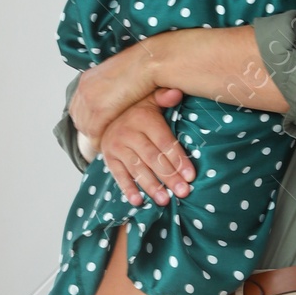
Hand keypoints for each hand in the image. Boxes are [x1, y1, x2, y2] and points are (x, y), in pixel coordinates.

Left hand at [69, 41, 159, 139]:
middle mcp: (84, 87)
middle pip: (78, 117)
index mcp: (87, 78)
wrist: (148, 62)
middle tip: (100, 139)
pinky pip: (93, 132)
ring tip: (105, 143)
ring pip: (85, 127)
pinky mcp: (99, 109)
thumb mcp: (119, 78)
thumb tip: (113, 100)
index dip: (86, 119)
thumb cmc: (142, 68)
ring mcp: (89, 98)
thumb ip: (111, 90)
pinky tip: (107, 145)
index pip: (77, 106)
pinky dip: (99, 141)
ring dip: (94, 137)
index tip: (95, 128)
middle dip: (88, 129)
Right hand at [99, 90, 195, 208]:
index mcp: (143, 119)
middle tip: (183, 192)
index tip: (191, 176)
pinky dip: (128, 189)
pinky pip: (118, 175)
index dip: (178, 159)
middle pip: (152, 158)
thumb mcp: (150, 99)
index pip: (164, 142)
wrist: (104, 115)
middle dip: (169, 177)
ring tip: (164, 200)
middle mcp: (128, 133)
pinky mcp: (108, 158)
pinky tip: (138, 201)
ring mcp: (116, 147)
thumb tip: (177, 93)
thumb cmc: (138, 111)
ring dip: (151, 186)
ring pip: (137, 169)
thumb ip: (164, 97)